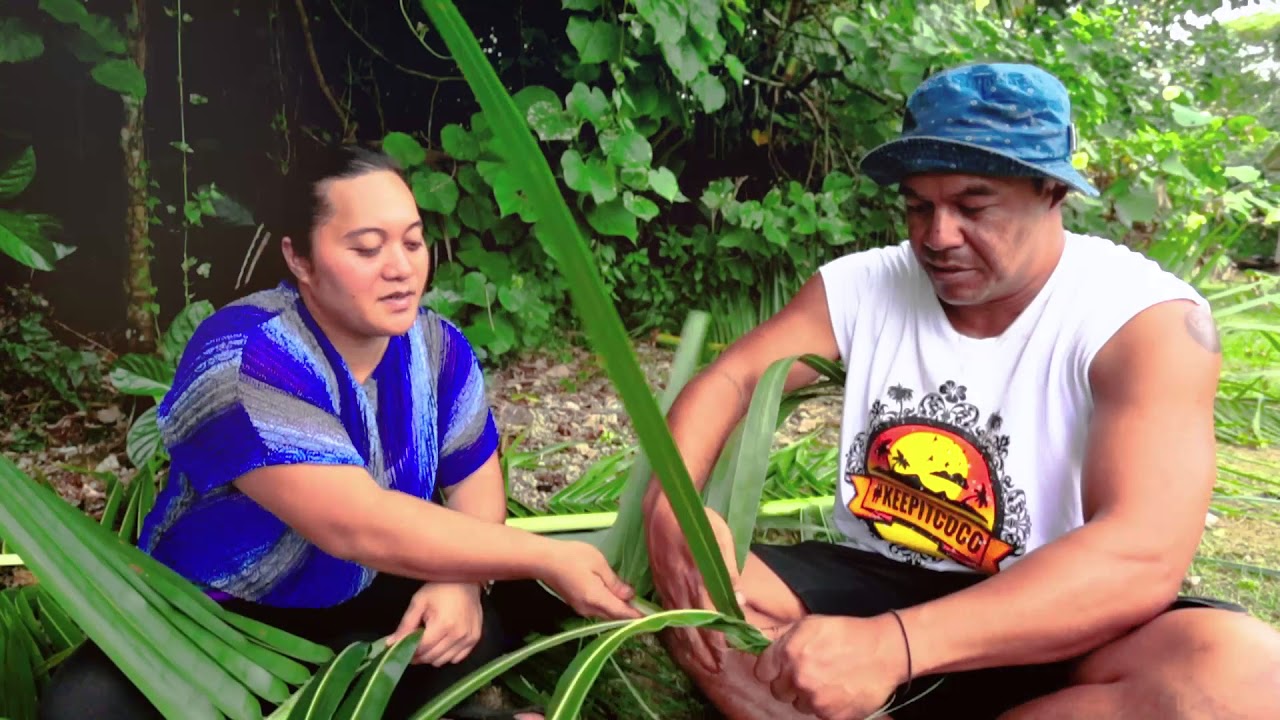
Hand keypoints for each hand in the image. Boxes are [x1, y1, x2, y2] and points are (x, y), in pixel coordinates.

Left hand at [387, 582, 483, 665]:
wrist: (465, 580)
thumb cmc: (440, 588)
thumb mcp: (418, 602)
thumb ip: (405, 625)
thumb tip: (389, 644)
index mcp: (443, 625)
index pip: (421, 649)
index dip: (408, 650)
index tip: (401, 646)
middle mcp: (458, 635)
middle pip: (431, 658)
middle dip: (418, 654)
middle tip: (413, 643)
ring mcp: (469, 638)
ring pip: (443, 661)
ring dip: (432, 655)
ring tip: (429, 639)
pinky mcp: (475, 639)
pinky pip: (456, 658)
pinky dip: (446, 654)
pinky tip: (443, 641)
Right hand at [541, 541, 642, 620]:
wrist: (543, 560)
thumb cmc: (572, 556)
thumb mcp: (598, 563)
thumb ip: (614, 582)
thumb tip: (630, 596)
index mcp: (596, 598)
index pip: (622, 613)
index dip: (638, 616)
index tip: (654, 618)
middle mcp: (589, 609)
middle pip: (615, 617)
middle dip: (631, 615)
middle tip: (649, 610)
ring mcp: (581, 609)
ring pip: (606, 615)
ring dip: (620, 612)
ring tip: (637, 605)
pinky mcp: (577, 605)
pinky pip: (598, 611)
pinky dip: (610, 608)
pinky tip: (618, 600)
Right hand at [645, 502, 741, 673]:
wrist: (664, 510)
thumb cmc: (698, 522)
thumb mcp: (721, 540)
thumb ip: (729, 573)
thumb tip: (738, 601)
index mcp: (698, 577)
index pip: (710, 617)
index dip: (718, 638)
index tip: (728, 654)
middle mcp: (680, 587)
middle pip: (693, 627)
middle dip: (704, 650)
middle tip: (716, 669)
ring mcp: (668, 587)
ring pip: (678, 624)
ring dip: (690, 646)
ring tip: (701, 664)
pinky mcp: (660, 584)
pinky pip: (667, 614)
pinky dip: (674, 632)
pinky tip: (681, 642)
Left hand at [753, 614, 907, 719]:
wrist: (884, 652)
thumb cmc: (846, 633)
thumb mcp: (809, 624)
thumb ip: (779, 635)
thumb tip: (753, 637)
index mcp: (789, 652)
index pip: (762, 672)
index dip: (772, 669)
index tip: (782, 667)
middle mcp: (798, 677)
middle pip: (778, 691)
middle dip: (790, 683)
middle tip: (810, 672)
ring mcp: (815, 699)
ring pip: (798, 704)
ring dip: (808, 695)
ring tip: (828, 679)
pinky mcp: (831, 716)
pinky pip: (818, 715)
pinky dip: (826, 706)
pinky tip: (839, 690)